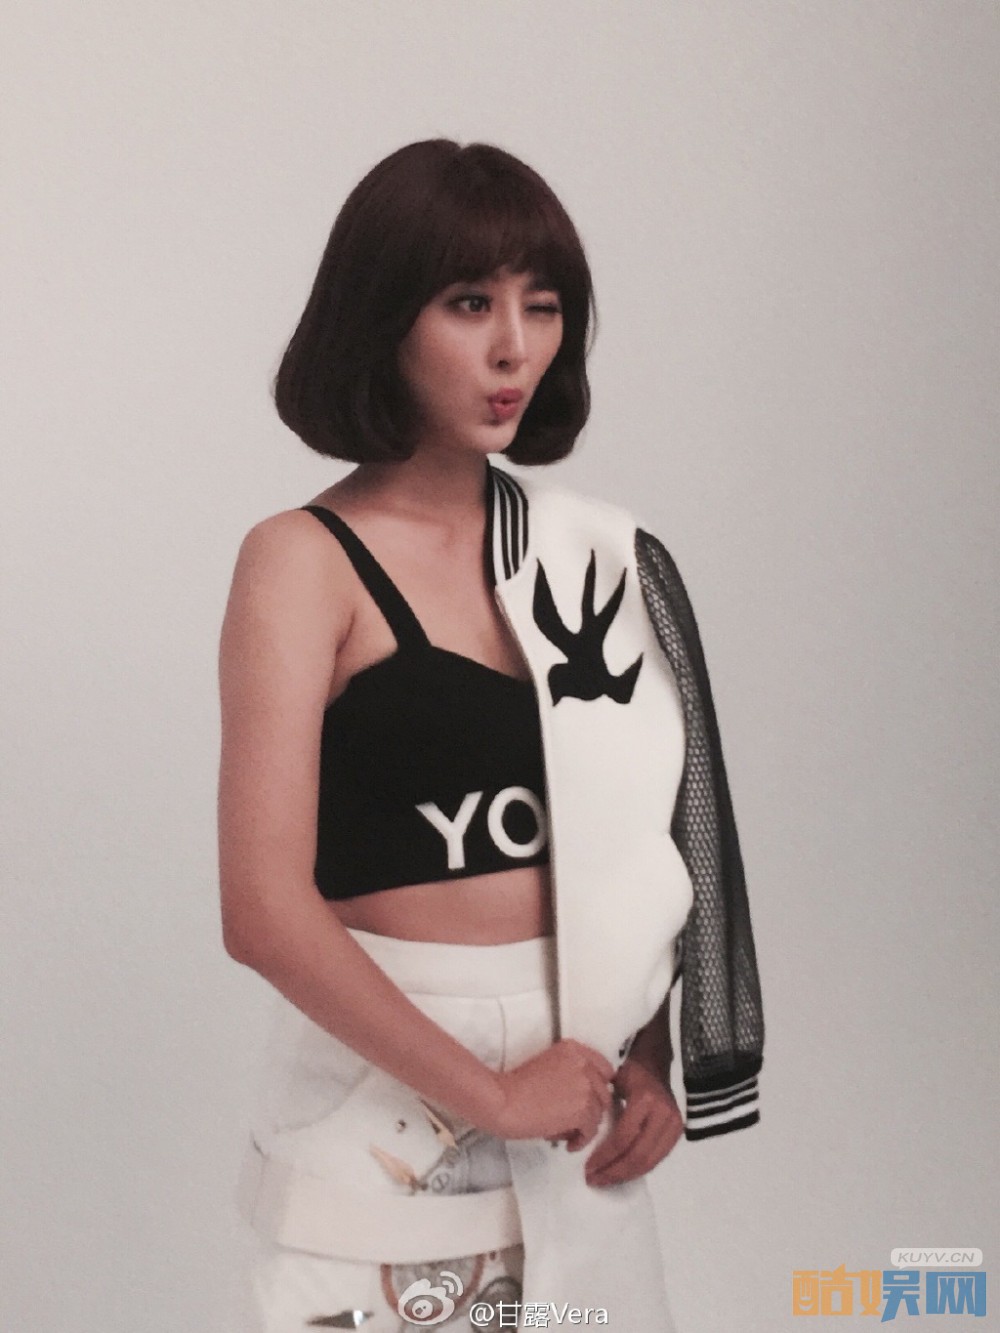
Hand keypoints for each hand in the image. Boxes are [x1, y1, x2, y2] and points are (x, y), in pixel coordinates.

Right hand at [488, 1038, 615, 1147]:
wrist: (501, 1101)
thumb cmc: (514, 1086)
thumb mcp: (546, 1066)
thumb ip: (568, 1073)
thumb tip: (583, 1098)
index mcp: (573, 1049)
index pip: (603, 1068)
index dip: (597, 1086)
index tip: (587, 1099)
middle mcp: (584, 1063)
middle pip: (604, 1092)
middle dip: (592, 1108)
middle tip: (575, 1121)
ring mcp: (586, 1086)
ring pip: (599, 1113)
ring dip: (585, 1126)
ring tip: (567, 1134)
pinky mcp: (583, 1109)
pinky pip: (591, 1130)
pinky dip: (582, 1140)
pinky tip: (569, 1144)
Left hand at [583, 1056, 682, 1187]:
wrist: (655, 1066)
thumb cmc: (630, 1074)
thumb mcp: (613, 1084)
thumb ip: (604, 1108)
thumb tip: (583, 1137)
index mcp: (645, 1100)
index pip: (624, 1137)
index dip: (605, 1156)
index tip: (588, 1168)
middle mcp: (664, 1115)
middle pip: (639, 1155)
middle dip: (614, 1172)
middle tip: (594, 1180)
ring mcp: (674, 1126)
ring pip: (650, 1162)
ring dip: (626, 1176)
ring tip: (605, 1180)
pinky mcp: (677, 1134)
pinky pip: (656, 1159)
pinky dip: (638, 1170)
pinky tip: (621, 1173)